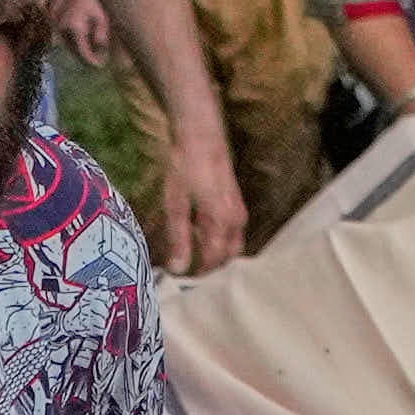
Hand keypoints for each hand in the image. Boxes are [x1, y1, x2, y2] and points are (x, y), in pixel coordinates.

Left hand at [142, 126, 246, 277]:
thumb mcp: (176, 205)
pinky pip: (231, 233)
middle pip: (227, 258)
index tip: (179, 279)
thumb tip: (177, 269)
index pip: (213, 262)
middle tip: (187, 274)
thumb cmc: (186, 167)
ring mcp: (238, 212)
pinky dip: (218, 241)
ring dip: (215, 255)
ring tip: (192, 258)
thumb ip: (179, 239)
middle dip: (210, 269)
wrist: (201, 135)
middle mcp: (236, 221)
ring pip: (232, 246)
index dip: (197, 274)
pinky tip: (199, 236)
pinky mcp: (235, 204)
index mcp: (222, 223)